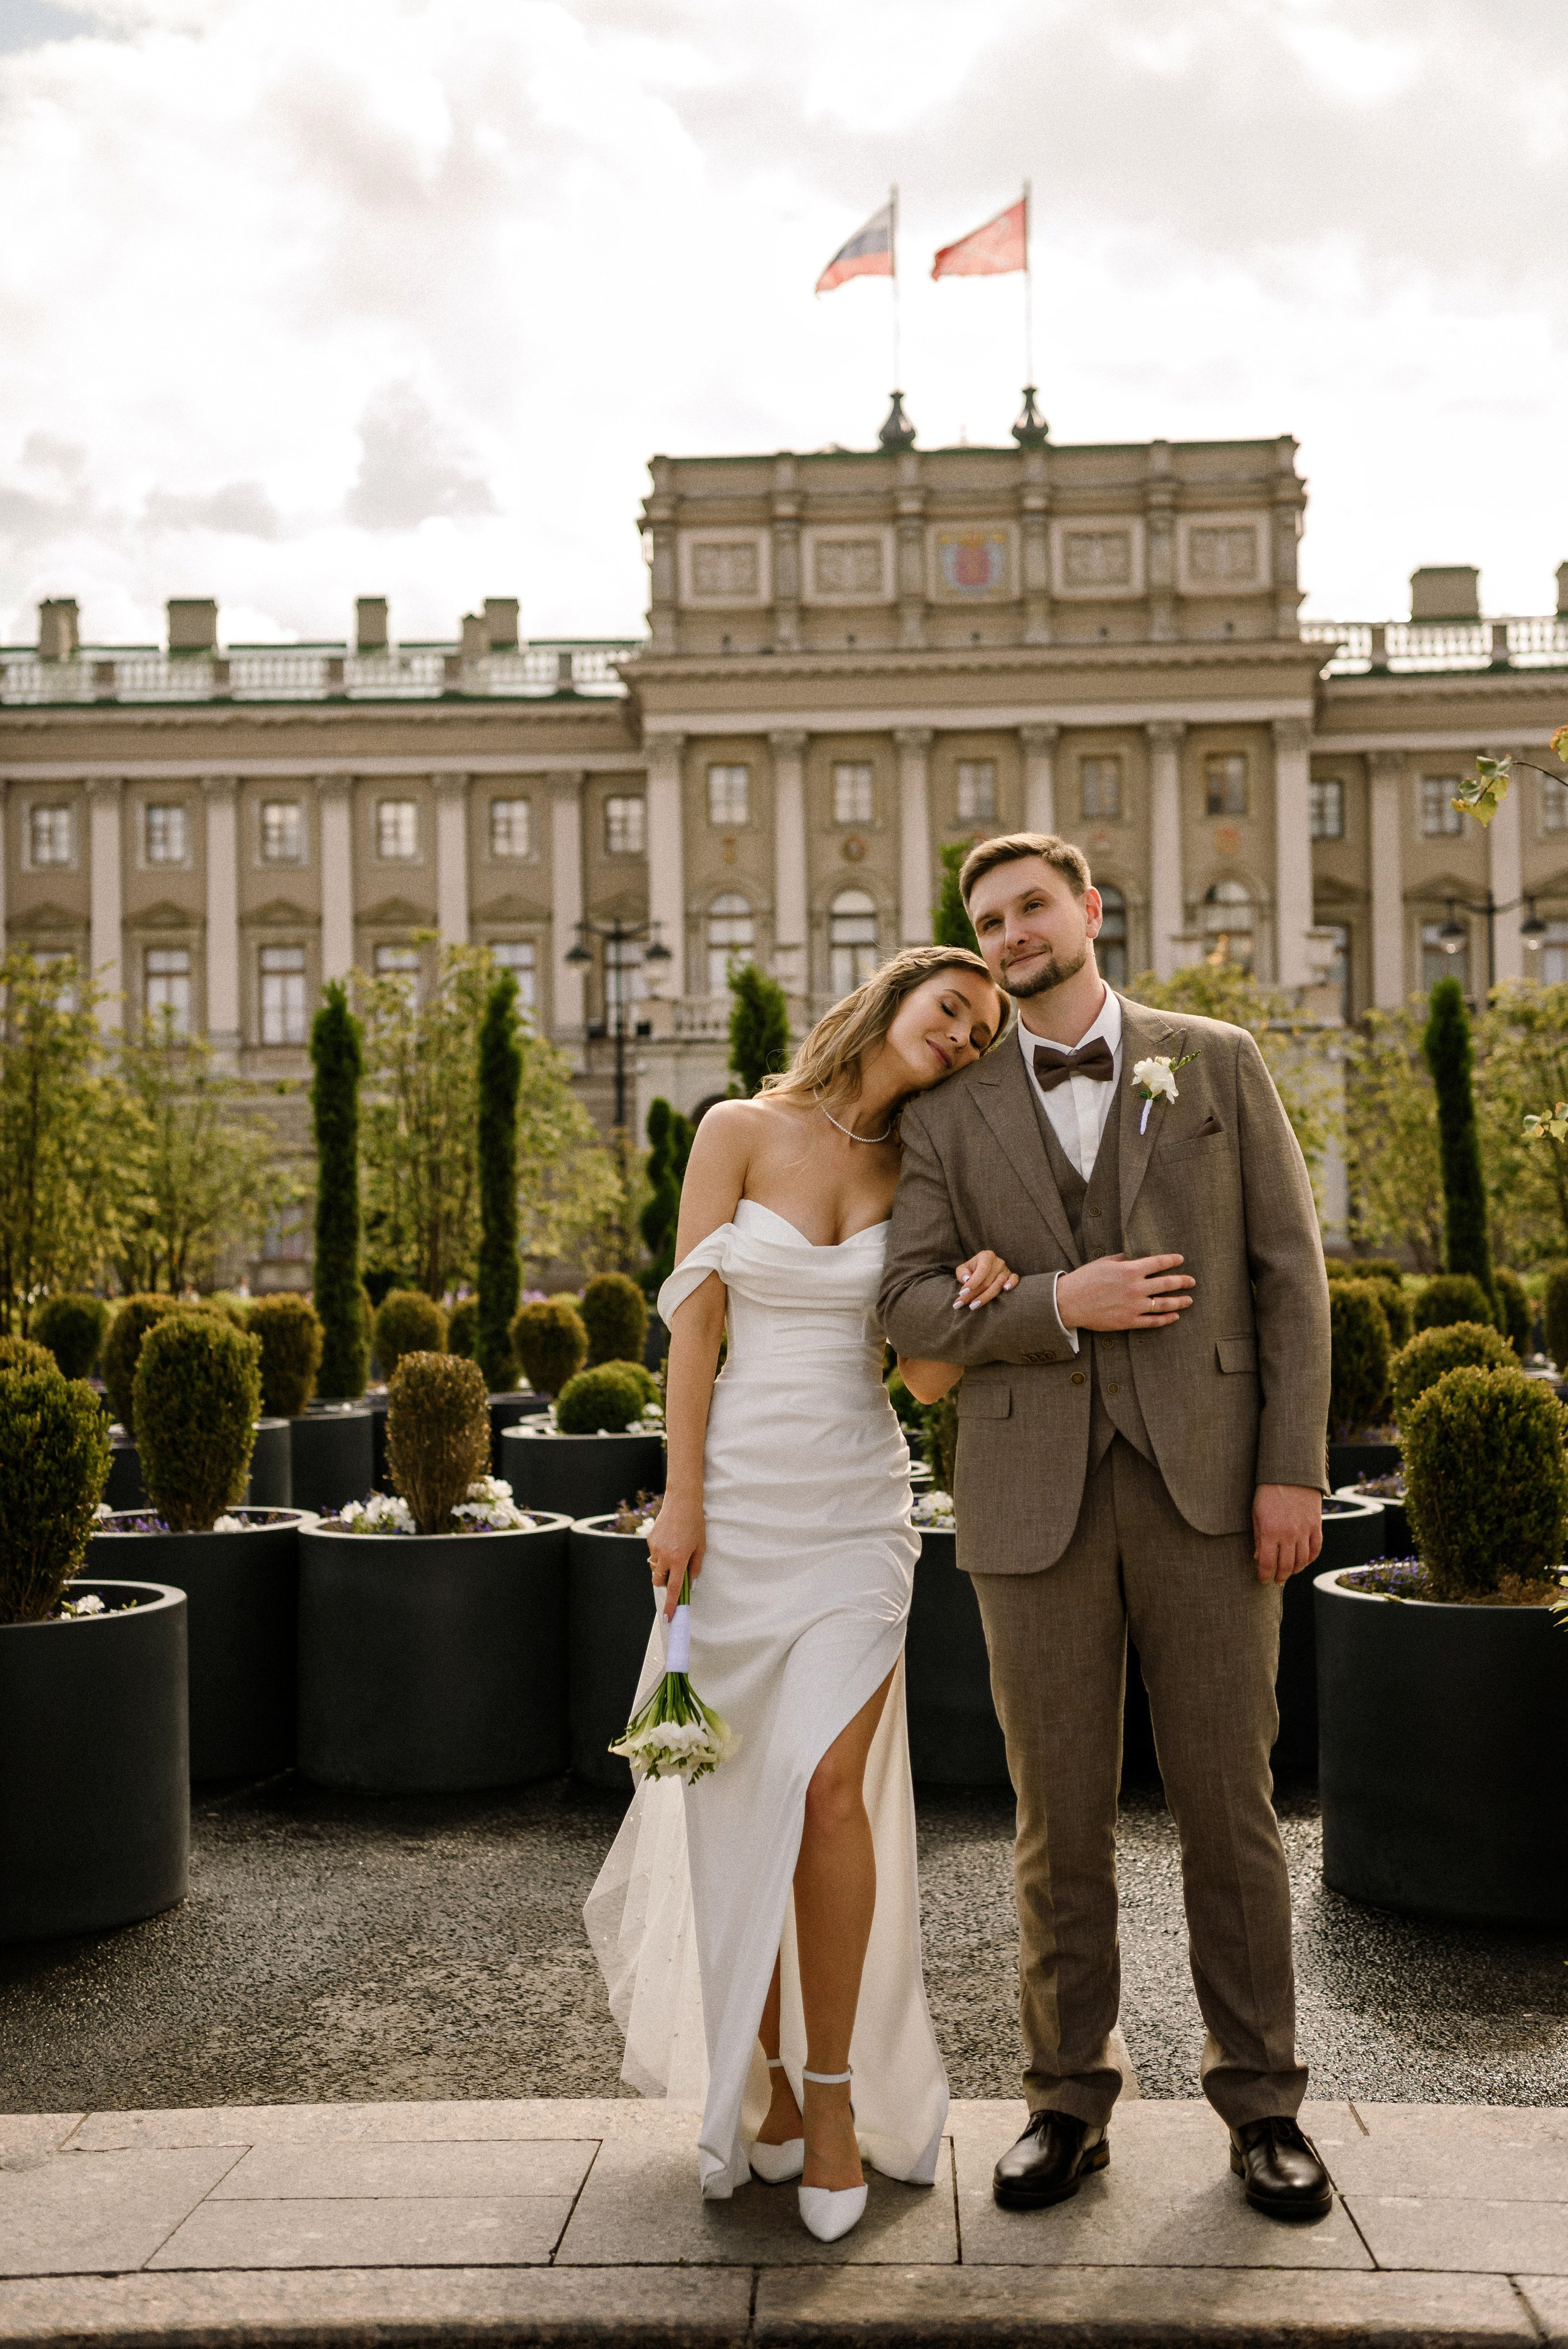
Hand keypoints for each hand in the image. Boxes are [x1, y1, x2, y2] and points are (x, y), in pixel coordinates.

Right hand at [647, 1494, 704, 1619]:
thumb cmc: (695, 1524)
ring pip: (655, 1568)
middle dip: (665, 1582)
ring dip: (663, 1568)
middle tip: (676, 1572)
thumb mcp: (700, 1547)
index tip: (668, 1618)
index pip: (673, 1588)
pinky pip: (653, 1555)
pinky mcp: (650, 1540)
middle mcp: (664, 1555)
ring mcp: (655, 1548)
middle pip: (659, 1581)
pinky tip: (670, 1541)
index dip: (670, 1605)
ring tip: (675, 1551)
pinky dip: (660, 1555)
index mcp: (679, 1559)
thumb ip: (695, 1568)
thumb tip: (690, 1584)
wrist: (682, 1501)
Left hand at [953, 1249, 1018, 1310]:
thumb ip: (962, 1273)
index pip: (982, 1270)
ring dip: (985, 1297)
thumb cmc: (971, 1270)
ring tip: (974, 1306)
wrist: (981, 1269)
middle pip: (987, 1281)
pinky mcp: (1012, 1276)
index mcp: (986, 1256)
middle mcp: (998, 1262)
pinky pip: (1015, 1279)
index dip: (972, 1282)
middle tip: (962, 1303)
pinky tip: (1006, 1289)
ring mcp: (1006, 1269)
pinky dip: (1012, 1283)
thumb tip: (966, 1279)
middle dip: (973, 1294)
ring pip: (998, 1285)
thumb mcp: (963, 1269)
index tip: (962, 1292)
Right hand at [1056, 1253, 1193, 1331]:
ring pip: (1164, 1304)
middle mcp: (1135, 1287)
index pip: (1158, 1263)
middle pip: (1166, 1283)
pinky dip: (1166, 1319)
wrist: (1069, 1303)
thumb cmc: (1084, 1279)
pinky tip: (1175, 1316)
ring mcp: (1134, 1306)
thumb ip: (1123, 1259)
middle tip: (1191, 1281)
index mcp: (1130, 1270)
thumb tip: (1135, 1258)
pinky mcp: (1129, 1321)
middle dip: (1182, 1281)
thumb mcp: (1104, 1263)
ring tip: (1189, 1300)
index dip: (1172, 1261)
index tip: (1181, 1260)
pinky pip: (1153, 1321)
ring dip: (1179, 1301)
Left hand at [1253, 1484, 1321, 1585]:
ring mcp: (1304, 1531)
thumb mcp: (1256, 1514)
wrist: (1290, 1474)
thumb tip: (1258, 1558)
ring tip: (1289, 1573)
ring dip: (1295, 1571)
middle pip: (1286, 1566)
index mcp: (1270, 1531)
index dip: (1264, 1575)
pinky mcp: (1316, 1526)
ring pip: (1302, 1560)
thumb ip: (1259, 1538)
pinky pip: (1316, 1549)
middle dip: (1280, 1576)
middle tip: (1276, 1580)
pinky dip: (1310, 1559)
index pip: (1268, 1563)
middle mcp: (1289, 1534)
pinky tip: (1304, 1562)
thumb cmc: (1268, 1493)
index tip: (1263, 1579)